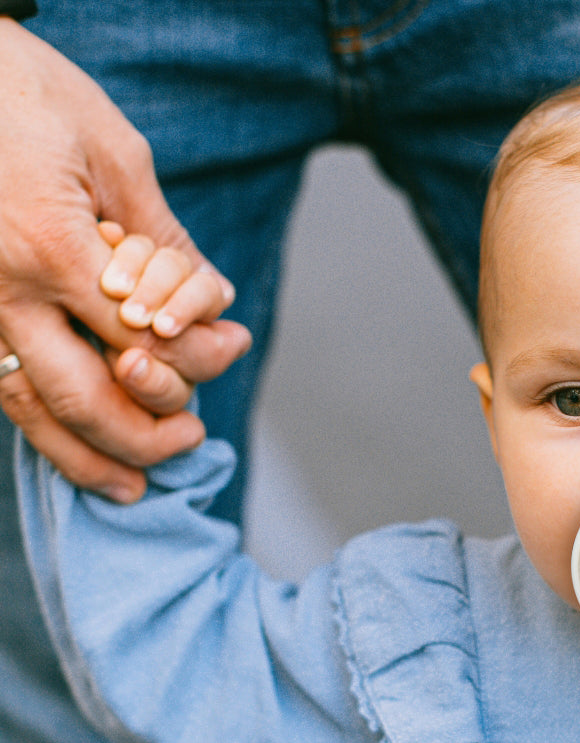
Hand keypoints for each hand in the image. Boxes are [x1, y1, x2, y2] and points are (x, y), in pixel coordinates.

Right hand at [0, 19, 250, 500]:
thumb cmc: (27, 92)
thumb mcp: (114, 150)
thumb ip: (163, 236)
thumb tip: (212, 299)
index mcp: (49, 243)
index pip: (140, 339)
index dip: (194, 360)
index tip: (232, 348)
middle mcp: (0, 286)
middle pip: (82, 396)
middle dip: (144, 435)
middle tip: (192, 441)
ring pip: (29, 409)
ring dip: (86, 457)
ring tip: (133, 488)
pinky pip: (0, 387)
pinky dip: (42, 429)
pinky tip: (77, 452)